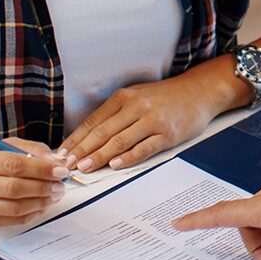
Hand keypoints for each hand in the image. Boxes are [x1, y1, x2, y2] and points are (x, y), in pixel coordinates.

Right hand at [0, 139, 67, 226]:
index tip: (60, 170)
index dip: (40, 169)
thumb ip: (32, 150)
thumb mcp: (3, 146)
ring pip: (15, 207)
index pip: (13, 164)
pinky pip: (13, 220)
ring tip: (54, 194)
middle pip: (14, 188)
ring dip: (41, 202)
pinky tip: (42, 205)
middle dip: (43, 187)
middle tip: (60, 185)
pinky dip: (33, 213)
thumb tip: (57, 163)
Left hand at [58, 67, 237, 171]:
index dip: (76, 139)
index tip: (62, 154)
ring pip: (119, 140)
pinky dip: (128, 157)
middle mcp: (136, 107)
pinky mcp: (168, 134)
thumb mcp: (137, 97)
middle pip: (102, 132)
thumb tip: (90, 138)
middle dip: (82, 151)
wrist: (199, 91)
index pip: (93, 121)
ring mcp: (152, 120)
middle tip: (66, 165)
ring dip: (99, 156)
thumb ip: (116, 114)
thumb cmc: (165, 97)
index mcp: (124, 98)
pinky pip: (144, 147)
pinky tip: (115, 165)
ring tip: (84, 168)